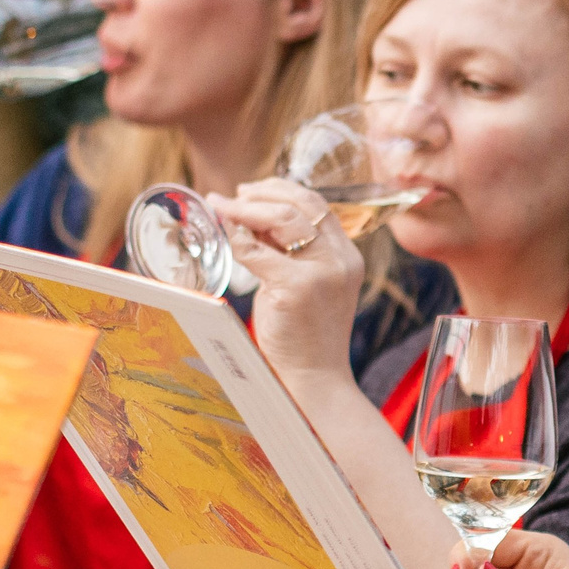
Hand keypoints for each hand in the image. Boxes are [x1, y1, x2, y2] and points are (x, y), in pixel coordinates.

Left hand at [209, 179, 362, 386]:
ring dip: (245, 209)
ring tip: (221, 205)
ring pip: (280, 219)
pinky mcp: (296, 287)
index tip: (253, 191)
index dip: (283, 191)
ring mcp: (321, 272)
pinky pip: (257, 252)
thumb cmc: (306, 334)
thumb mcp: (306, 284)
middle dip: (262, 193)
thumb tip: (254, 221)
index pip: (317, 206)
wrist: (316, 377)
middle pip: (300, 204)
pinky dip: (236, 239)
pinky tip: (223, 234)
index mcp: (347, 256)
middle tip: (234, 194)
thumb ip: (290, 253)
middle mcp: (340, 259)